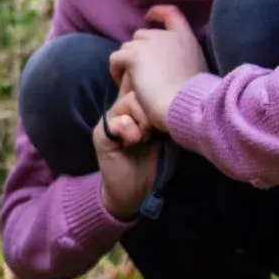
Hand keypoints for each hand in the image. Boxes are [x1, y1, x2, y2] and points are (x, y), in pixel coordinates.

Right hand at [94, 89, 159, 217]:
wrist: (133, 192)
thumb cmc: (151, 163)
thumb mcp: (164, 135)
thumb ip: (164, 117)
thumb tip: (178, 99)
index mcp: (135, 109)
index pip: (144, 86)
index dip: (155, 94)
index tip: (164, 114)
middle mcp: (120, 110)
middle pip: (139, 91)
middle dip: (152, 109)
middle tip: (155, 131)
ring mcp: (109, 121)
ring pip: (128, 102)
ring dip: (142, 120)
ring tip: (145, 138)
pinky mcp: (100, 135)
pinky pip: (114, 121)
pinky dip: (127, 129)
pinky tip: (133, 142)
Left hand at [108, 4, 209, 133]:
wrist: (183, 105)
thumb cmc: (191, 97)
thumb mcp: (196, 69)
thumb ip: (183, 58)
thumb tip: (169, 63)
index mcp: (186, 38)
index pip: (170, 13)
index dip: (156, 13)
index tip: (148, 19)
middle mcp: (167, 36)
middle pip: (141, 34)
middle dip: (138, 51)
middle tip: (140, 72)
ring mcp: (149, 44)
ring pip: (127, 47)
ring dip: (127, 62)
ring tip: (132, 81)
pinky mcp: (134, 56)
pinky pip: (116, 58)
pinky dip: (116, 71)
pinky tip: (122, 84)